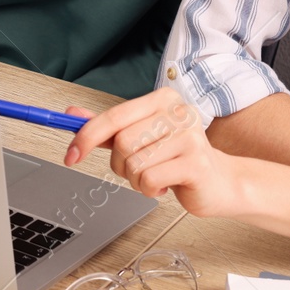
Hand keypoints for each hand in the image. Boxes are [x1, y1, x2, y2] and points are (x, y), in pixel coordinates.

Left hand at [65, 87, 241, 216]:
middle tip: (138, 169)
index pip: (113, 116)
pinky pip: (149, 180)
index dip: (86, 137)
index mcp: (162, 99)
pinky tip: (166, 185)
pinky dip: (150, 190)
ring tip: (156, 176)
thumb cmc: (176, 157)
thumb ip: (107, 127)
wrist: (218, 181)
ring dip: (136, 180)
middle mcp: (178, 112)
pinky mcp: (196, 162)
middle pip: (121, 142)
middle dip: (121, 165)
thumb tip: (71, 116)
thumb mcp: (140, 137)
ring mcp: (189, 136)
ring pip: (134, 164)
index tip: (70, 155)